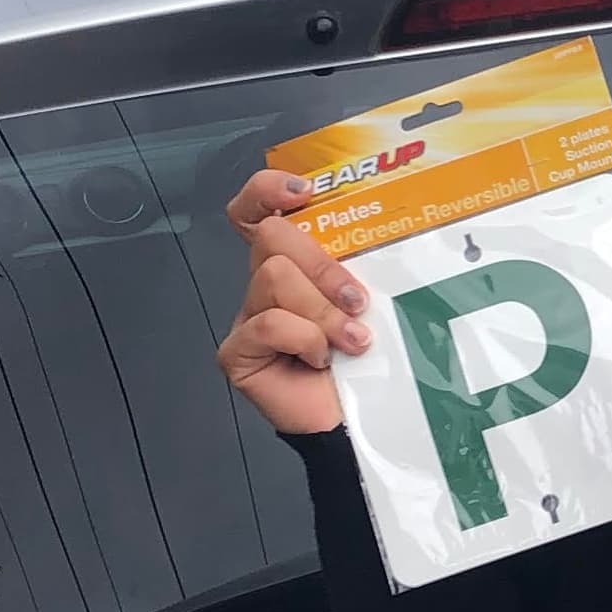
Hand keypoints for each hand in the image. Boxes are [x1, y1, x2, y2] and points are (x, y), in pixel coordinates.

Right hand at [215, 168, 372, 437]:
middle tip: (357, 301)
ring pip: (274, 277)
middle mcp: (264, 284)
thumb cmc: (367, 359)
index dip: (268, 190)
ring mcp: (247, 317)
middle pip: (272, 237)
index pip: (258, 210)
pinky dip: (305, 339)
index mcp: (293, 263)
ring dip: (323, 311)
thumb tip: (374, 228)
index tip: (303, 191)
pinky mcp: (237, 351)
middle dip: (322, 266)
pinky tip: (321, 359)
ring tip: (353, 341)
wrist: (356, 421)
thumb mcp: (368, 299)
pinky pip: (268, 323)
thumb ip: (357, 264)